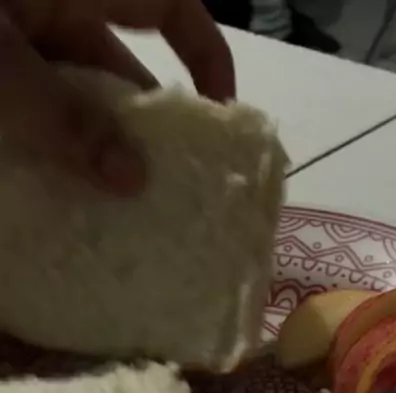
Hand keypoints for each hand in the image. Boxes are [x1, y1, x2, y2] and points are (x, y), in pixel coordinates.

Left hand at [0, 0, 234, 193]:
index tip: (218, 119)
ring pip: (76, 100)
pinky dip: (48, 150)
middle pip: (122, 73)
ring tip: (113, 212)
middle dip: (143, 132)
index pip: (169, 7)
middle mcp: (56, 11)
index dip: (206, 56)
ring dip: (91, 151)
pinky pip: (33, 114)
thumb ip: (63, 117)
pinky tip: (56, 198)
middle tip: (161, 194)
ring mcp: (21, 42)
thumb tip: (134, 181)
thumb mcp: (3, 65)